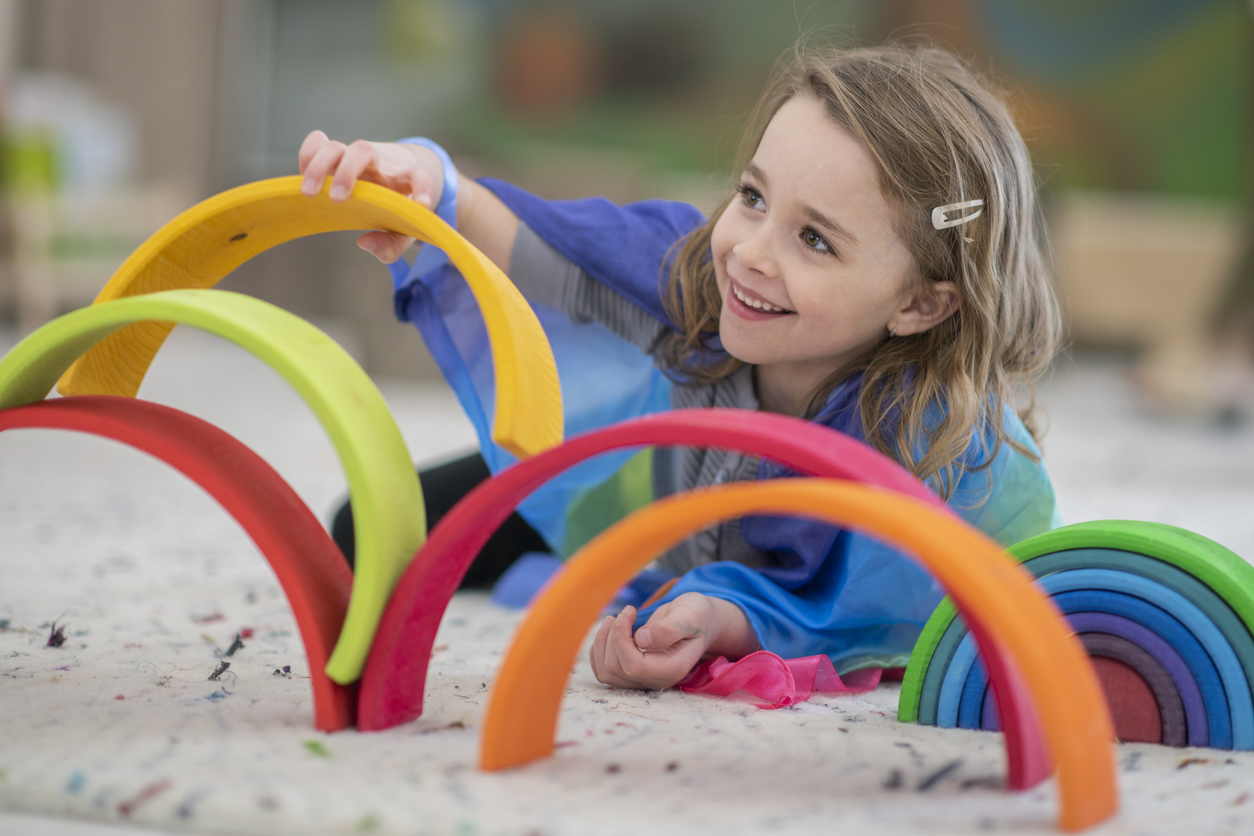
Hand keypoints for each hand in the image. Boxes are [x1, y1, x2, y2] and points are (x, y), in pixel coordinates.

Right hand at [297, 130, 443, 261]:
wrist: (394, 176)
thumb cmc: (398, 207)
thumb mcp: (402, 230)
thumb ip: (391, 244)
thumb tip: (366, 243)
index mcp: (405, 179)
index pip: (420, 176)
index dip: (423, 188)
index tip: (421, 203)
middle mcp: (379, 163)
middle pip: (364, 150)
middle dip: (348, 172)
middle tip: (337, 199)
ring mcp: (355, 158)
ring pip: (336, 147)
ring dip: (320, 166)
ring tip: (309, 193)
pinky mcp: (336, 156)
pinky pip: (319, 142)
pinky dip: (308, 153)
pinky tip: (302, 175)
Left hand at [588, 593, 758, 690]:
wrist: (698, 622)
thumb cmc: (696, 616)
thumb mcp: (689, 615)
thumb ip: (669, 628)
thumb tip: (641, 639)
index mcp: (672, 670)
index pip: (633, 666)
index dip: (621, 639)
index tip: (630, 611)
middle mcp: (656, 681)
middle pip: (615, 668)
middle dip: (612, 635)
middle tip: (626, 611)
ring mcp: (642, 680)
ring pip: (605, 672)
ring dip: (601, 642)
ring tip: (614, 618)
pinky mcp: (632, 675)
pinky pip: (603, 671)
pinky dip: (599, 649)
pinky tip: (611, 631)